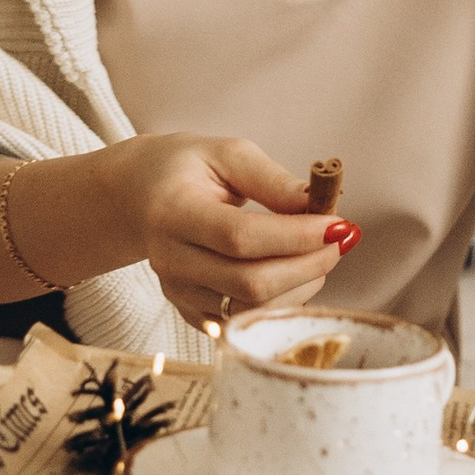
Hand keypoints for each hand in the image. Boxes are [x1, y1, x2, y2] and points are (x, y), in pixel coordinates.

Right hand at [107, 135, 356, 327]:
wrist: (134, 198)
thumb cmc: (185, 170)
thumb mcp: (226, 154)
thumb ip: (272, 179)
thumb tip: (319, 205)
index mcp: (173, 211)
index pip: (240, 237)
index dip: (296, 236)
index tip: (340, 224)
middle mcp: (169, 259)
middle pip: (249, 283)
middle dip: (309, 266)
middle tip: (340, 240)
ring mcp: (178, 293)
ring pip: (252, 310)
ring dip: (302, 286)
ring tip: (320, 253)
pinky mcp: (190, 312)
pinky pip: (246, 321)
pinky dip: (282, 302)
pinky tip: (295, 273)